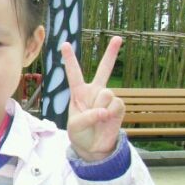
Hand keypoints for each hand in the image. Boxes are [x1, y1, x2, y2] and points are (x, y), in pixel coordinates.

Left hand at [62, 36, 124, 161]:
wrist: (93, 147)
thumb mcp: (75, 126)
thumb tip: (104, 111)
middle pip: (104, 69)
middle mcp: (95, 91)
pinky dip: (109, 114)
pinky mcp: (119, 106)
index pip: (74, 73)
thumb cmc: (80, 133)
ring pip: (106, 93)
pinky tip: (106, 120)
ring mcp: (108, 98)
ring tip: (97, 118)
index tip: (65, 44)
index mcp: (79, 92)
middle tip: (118, 38)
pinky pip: (115, 105)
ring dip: (100, 107)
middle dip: (111, 53)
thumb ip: (87, 117)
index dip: (70, 59)